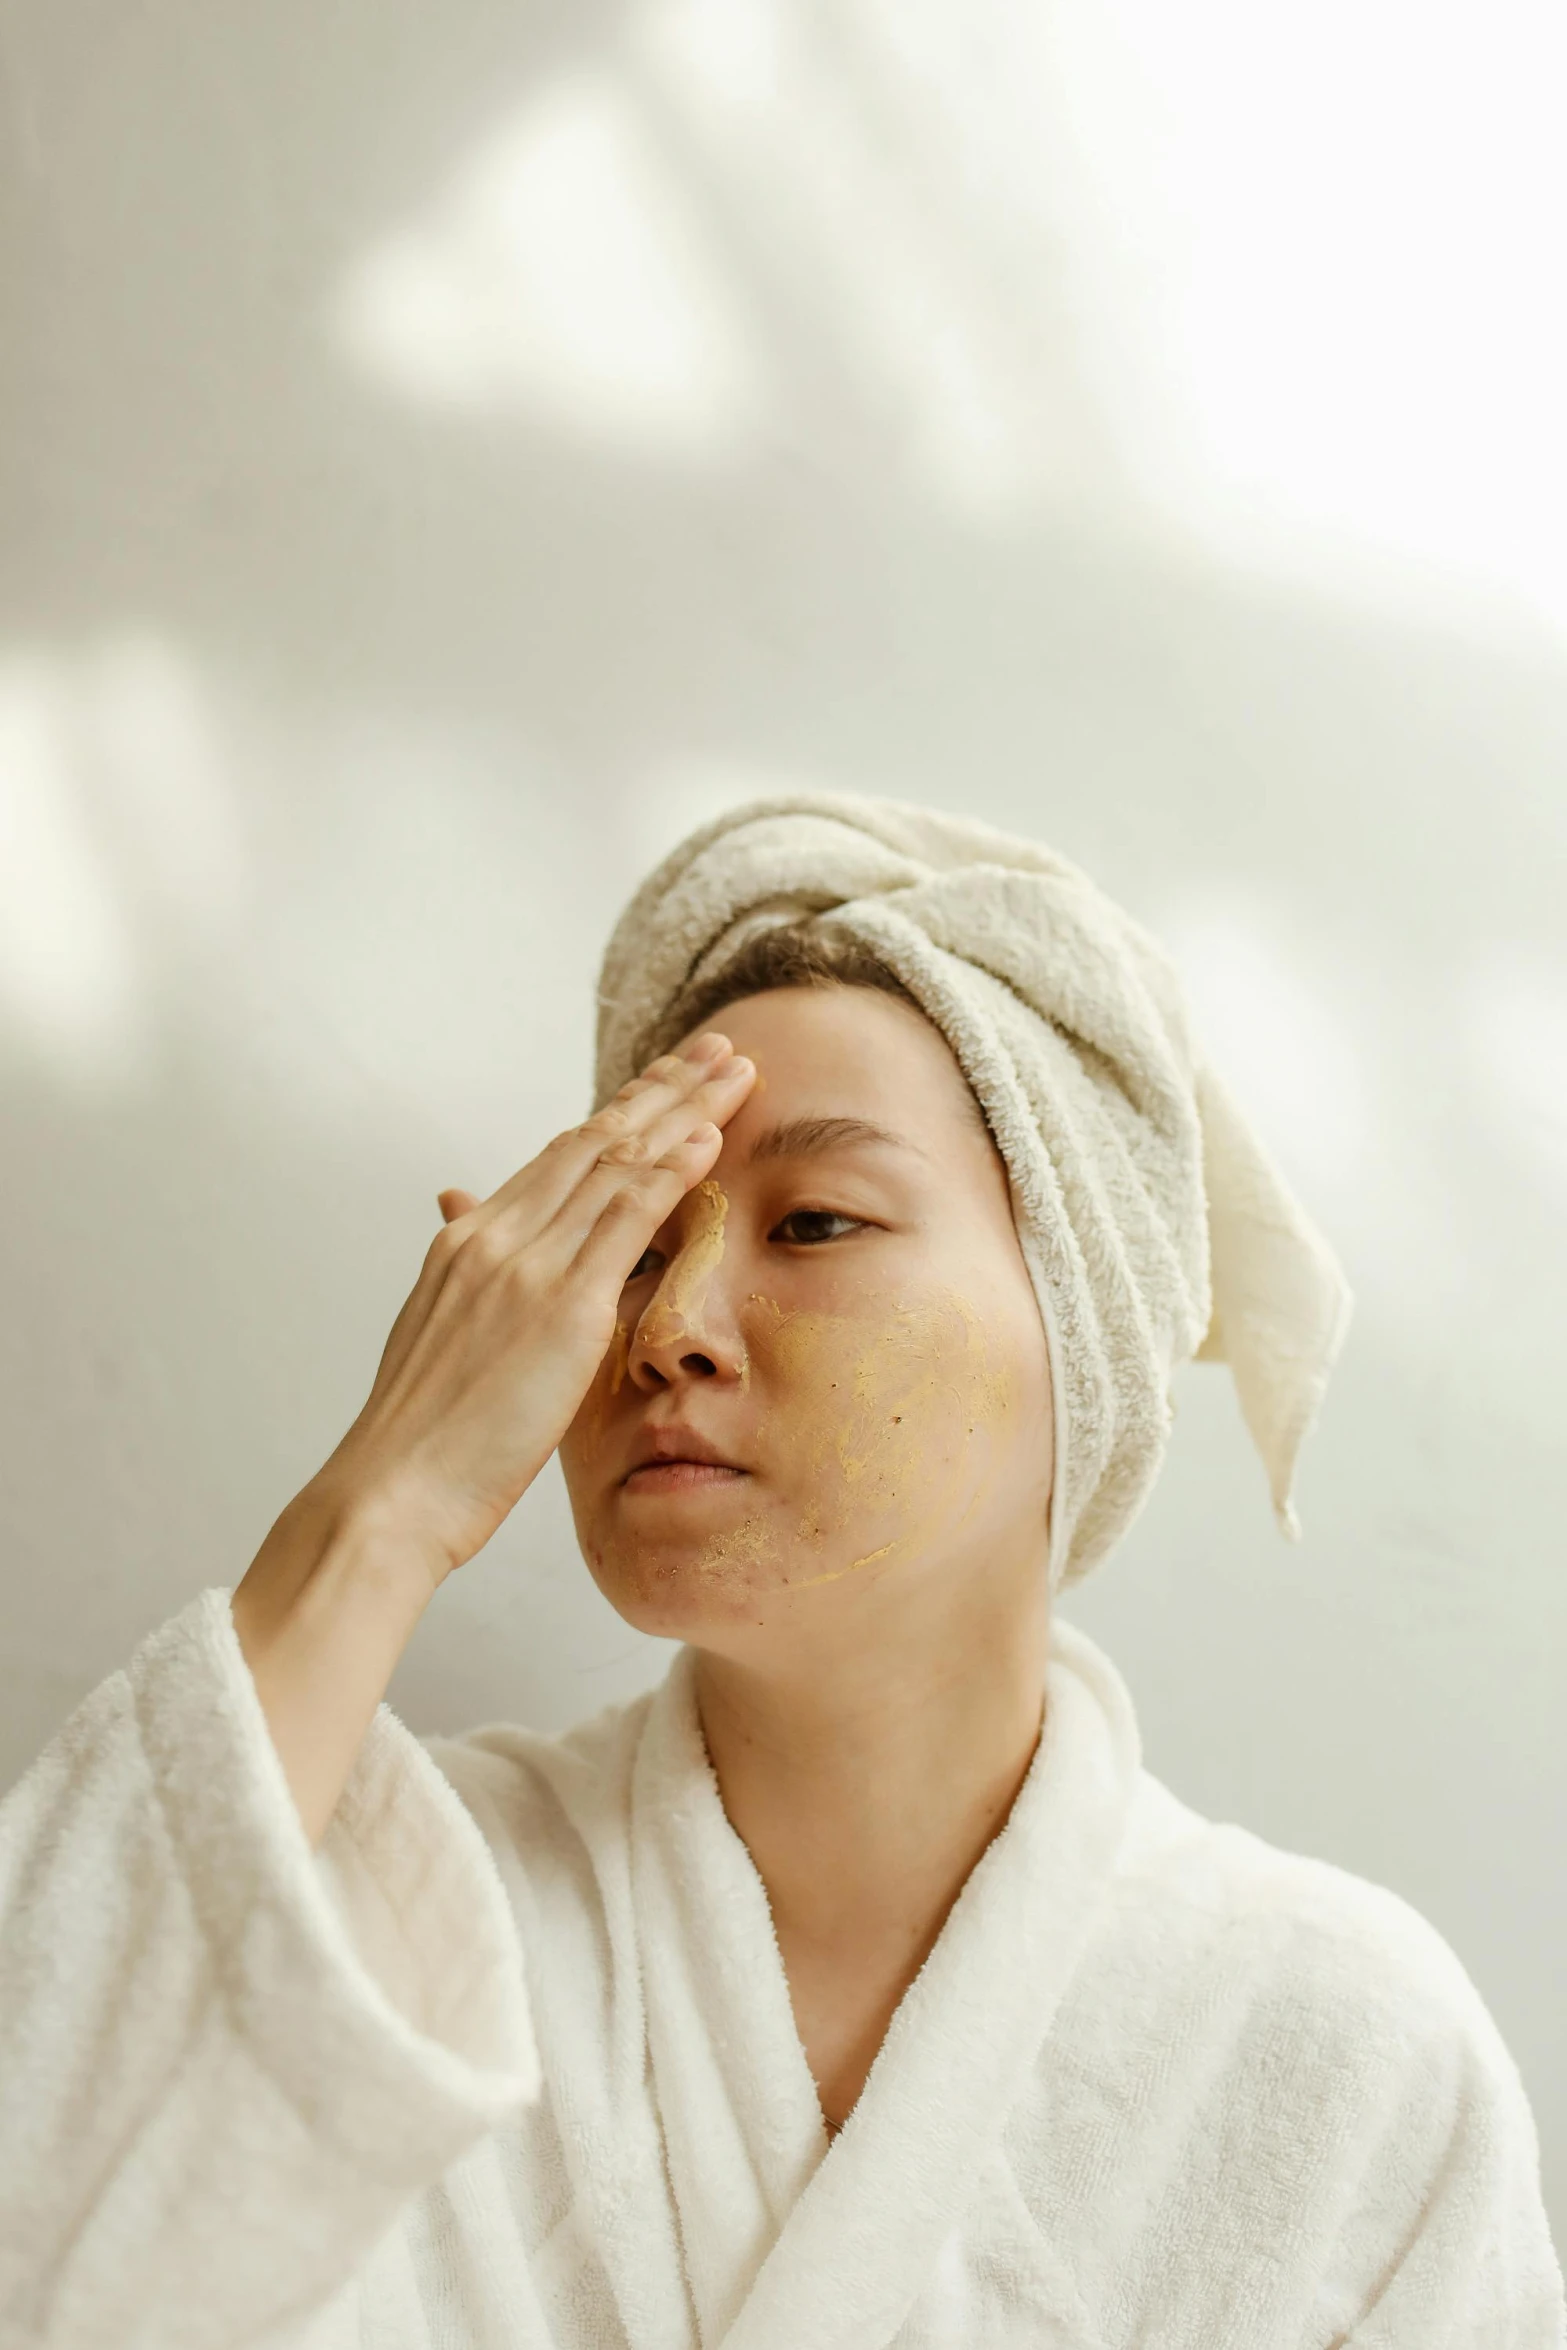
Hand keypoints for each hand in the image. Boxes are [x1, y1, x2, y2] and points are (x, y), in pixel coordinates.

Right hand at [308, 1031, 755, 1578]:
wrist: (391, 1491)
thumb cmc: (421, 1437)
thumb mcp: (439, 1336)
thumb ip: (465, 1270)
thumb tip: (459, 1209)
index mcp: (468, 1243)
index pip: (558, 1158)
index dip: (618, 1113)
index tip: (663, 1082)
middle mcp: (496, 1236)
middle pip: (593, 1139)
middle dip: (660, 1088)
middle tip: (715, 1048)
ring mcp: (526, 1265)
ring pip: (617, 1161)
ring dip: (683, 1109)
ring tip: (734, 1070)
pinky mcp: (560, 1306)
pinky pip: (626, 1218)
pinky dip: (671, 1169)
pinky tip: (708, 1136)